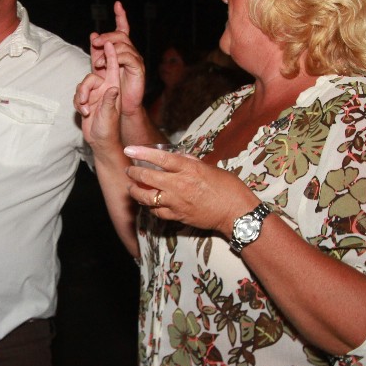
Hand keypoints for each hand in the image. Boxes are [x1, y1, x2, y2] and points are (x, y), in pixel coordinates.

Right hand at [79, 41, 124, 151]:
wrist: (100, 142)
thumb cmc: (108, 129)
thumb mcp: (109, 114)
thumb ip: (109, 100)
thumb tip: (112, 88)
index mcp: (113, 88)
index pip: (112, 68)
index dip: (110, 54)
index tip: (108, 42)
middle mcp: (104, 89)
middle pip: (91, 76)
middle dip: (85, 87)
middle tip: (84, 99)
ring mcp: (95, 95)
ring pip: (82, 86)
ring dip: (80, 97)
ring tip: (84, 110)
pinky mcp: (86, 101)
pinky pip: (77, 95)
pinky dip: (77, 103)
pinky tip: (82, 113)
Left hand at [80, 1, 145, 117]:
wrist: (120, 105)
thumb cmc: (111, 87)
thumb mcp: (100, 67)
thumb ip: (97, 51)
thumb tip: (93, 34)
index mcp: (123, 49)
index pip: (123, 29)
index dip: (121, 16)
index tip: (117, 4)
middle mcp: (131, 51)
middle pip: (121, 35)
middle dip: (107, 36)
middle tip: (95, 43)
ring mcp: (136, 59)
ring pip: (123, 45)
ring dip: (108, 50)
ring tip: (97, 61)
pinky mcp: (138, 69)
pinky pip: (128, 57)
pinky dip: (115, 58)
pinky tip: (105, 64)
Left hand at [123, 143, 255, 234]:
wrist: (236, 213)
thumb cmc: (229, 188)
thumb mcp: (210, 168)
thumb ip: (191, 163)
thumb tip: (178, 158)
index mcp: (189, 169)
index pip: (160, 158)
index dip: (142, 153)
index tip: (129, 149)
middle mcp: (179, 185)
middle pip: (148, 177)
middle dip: (134, 173)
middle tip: (129, 170)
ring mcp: (177, 202)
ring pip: (147, 197)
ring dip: (136, 192)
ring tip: (132, 187)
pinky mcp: (178, 216)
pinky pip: (157, 212)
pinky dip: (150, 206)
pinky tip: (148, 203)